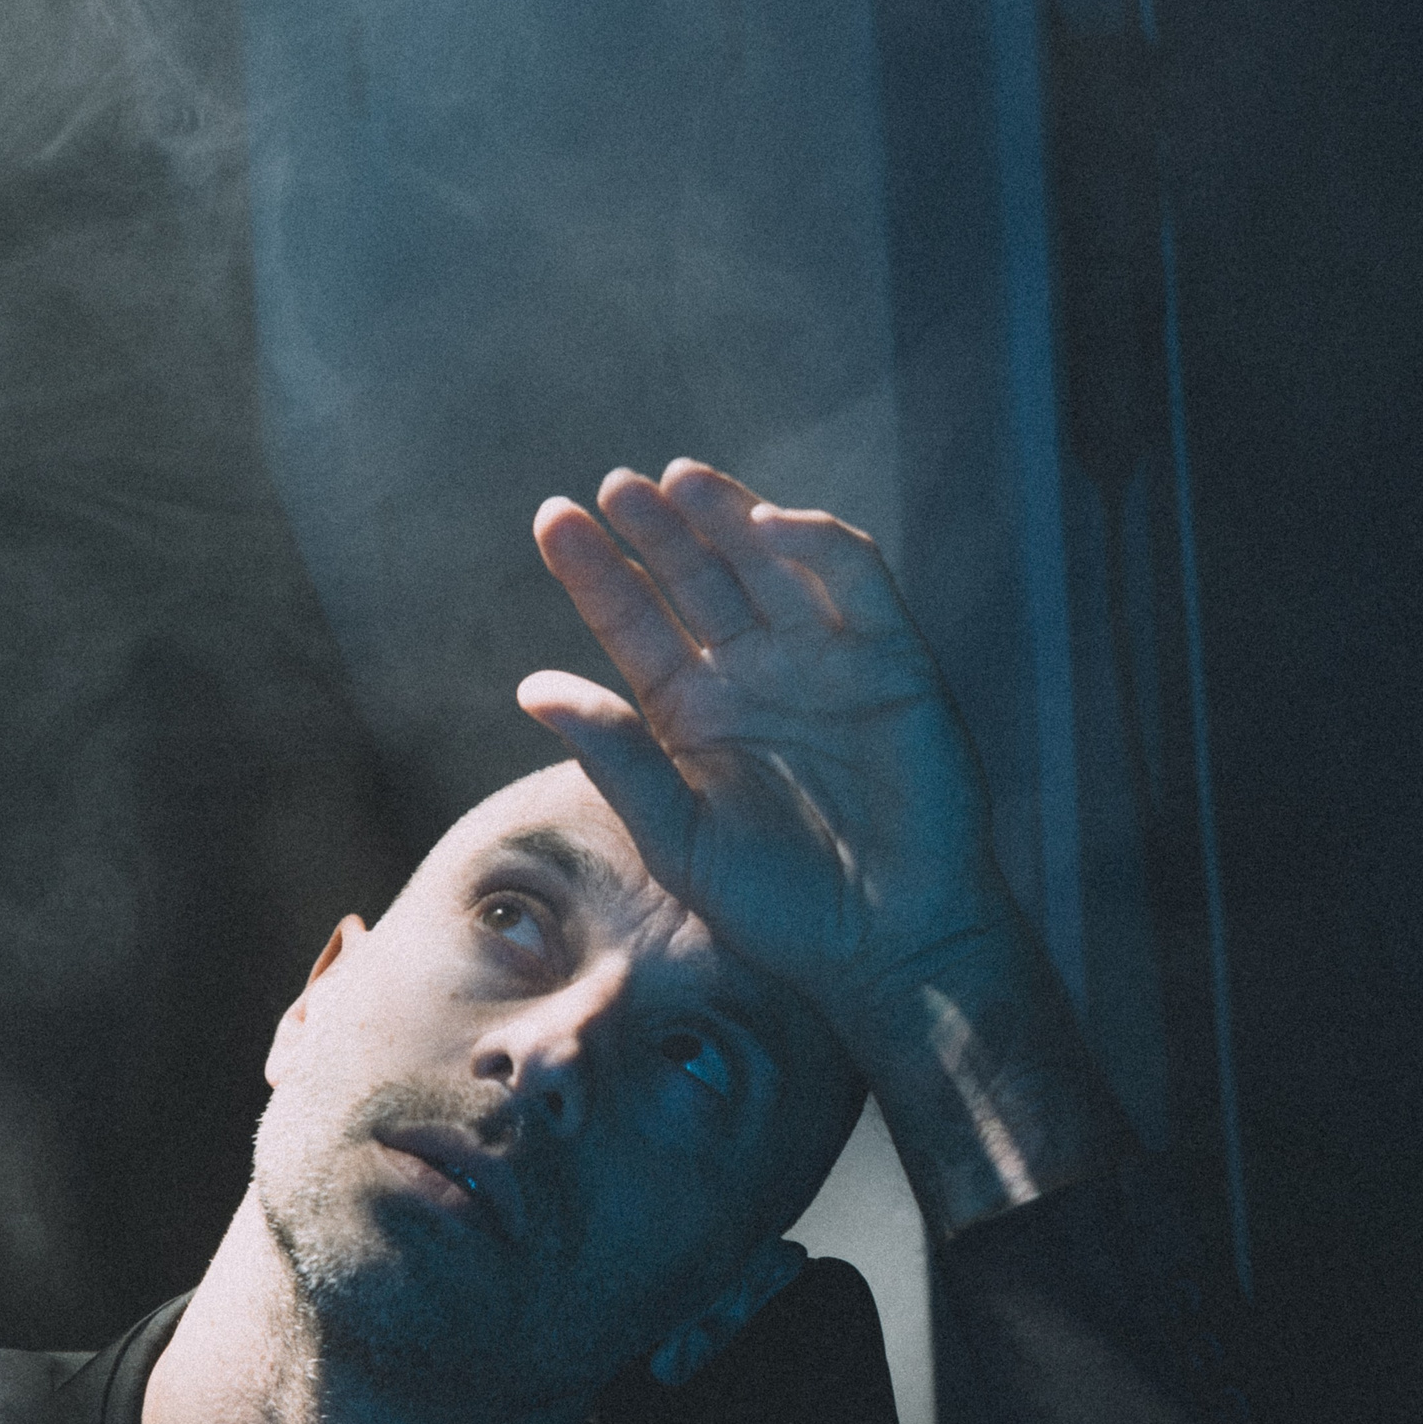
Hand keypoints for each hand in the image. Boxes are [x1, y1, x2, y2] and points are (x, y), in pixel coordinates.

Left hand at [520, 458, 1011, 1026]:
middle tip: (616, 488)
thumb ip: (614, 760)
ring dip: (725, 515)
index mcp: (689, 714)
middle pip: (694, 578)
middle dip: (656, 530)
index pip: (632, 623)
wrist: (887, 942)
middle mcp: (751, 675)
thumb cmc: (776, 907)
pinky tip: (766, 525)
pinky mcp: (891, 657)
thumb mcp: (678, 838)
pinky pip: (854, 578)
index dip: (595, 571)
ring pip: (767, 561)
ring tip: (676, 481)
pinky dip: (816, 542)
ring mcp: (821, 660)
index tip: (553, 518)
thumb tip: (531, 688)